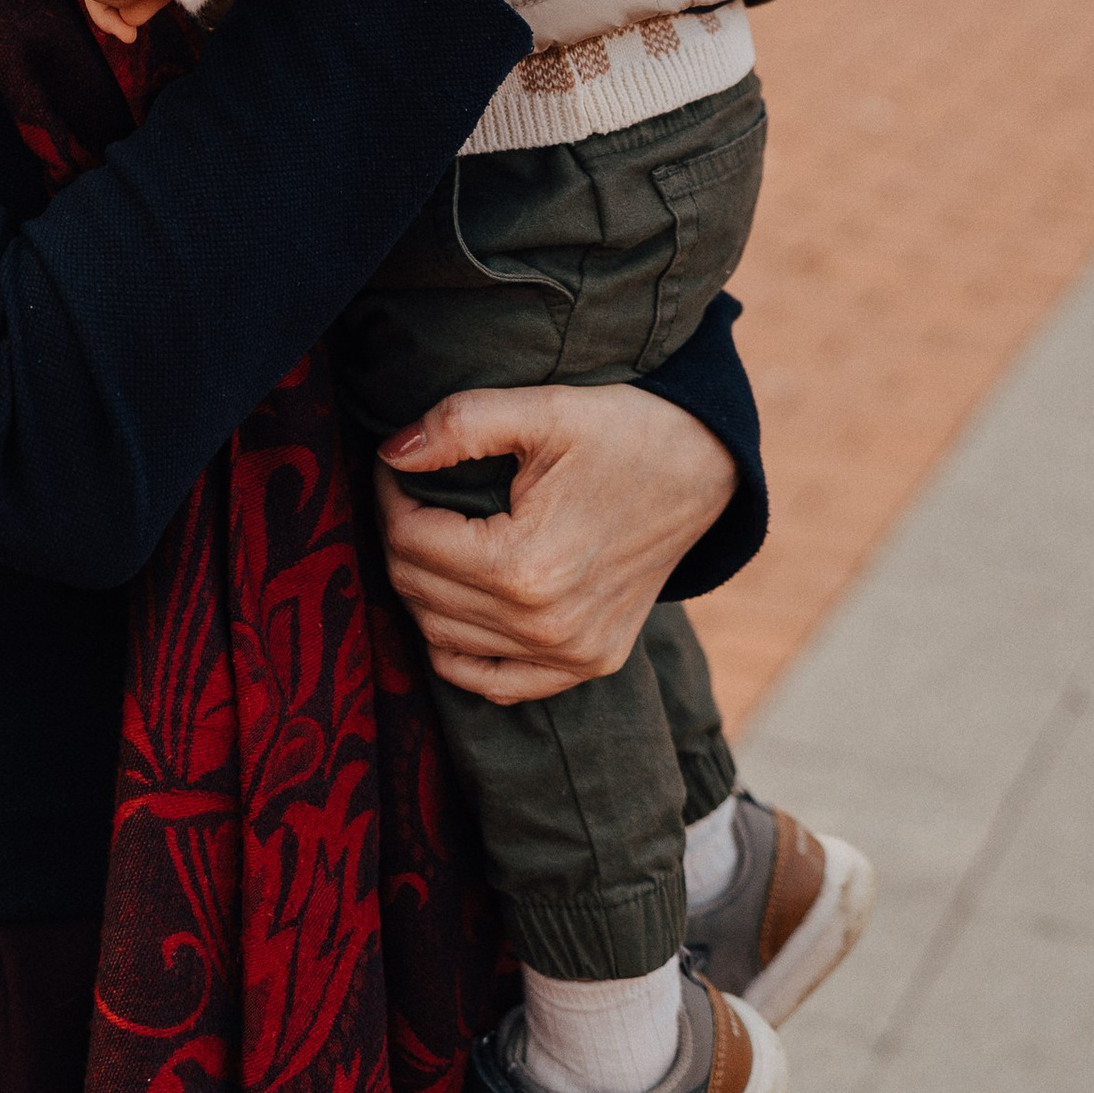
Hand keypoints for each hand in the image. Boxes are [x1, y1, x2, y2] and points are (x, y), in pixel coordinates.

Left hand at [375, 381, 737, 698]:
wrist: (702, 468)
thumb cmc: (623, 431)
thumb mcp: (542, 409)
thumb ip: (458, 425)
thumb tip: (391, 453)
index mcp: (527, 566)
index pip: (411, 541)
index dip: (390, 495)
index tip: (396, 465)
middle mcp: (547, 627)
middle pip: (420, 591)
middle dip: (400, 537)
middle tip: (411, 493)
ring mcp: (571, 655)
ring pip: (443, 637)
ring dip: (422, 587)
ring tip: (433, 536)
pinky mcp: (589, 664)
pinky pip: (494, 684)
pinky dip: (458, 652)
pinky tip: (455, 607)